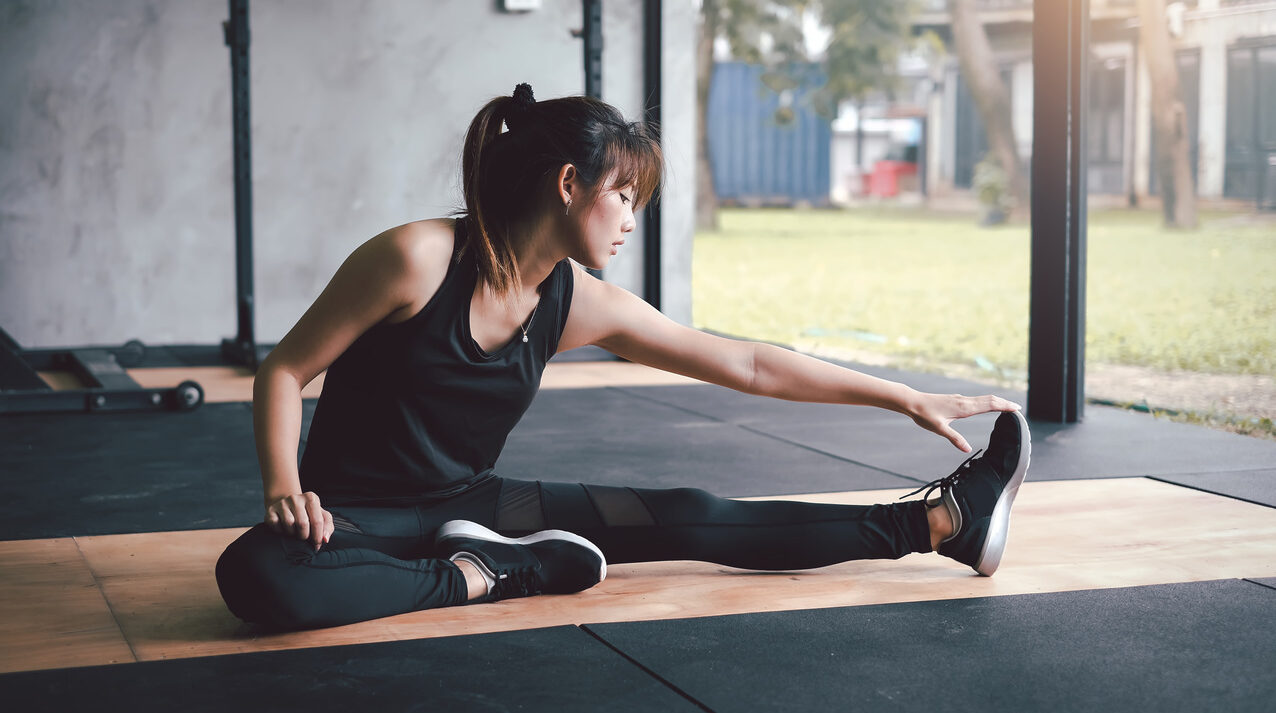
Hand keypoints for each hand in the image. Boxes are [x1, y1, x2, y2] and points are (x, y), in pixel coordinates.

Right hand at [265, 491, 333, 550]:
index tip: (317, 544)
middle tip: (304, 538)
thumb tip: (325, 539)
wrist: (288, 508)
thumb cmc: (309, 515)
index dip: (317, 536)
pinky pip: (276, 525)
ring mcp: (282, 503)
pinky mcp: (270, 510)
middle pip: (302, 523)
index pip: (317, 521)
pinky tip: (284, 530)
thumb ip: (328, 528)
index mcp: (311, 498)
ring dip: (292, 534)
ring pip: (289, 524)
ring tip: (294, 533)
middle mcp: (296, 498)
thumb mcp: (321, 518)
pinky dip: (280, 531)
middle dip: (304, 536)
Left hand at [906, 392, 1021, 451]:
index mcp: (964, 408)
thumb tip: (967, 449)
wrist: (913, 402)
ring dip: (996, 401)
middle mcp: (964, 401)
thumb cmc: (925, 415)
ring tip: (1006, 406)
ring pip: (983, 398)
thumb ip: (955, 439)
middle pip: (989, 400)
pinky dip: (986, 401)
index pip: (989, 405)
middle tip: (1017, 407)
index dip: (1003, 406)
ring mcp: (960, 399)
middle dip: (1004, 403)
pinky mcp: (956, 400)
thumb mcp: (940, 429)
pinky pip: (976, 399)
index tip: (1016, 408)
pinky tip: (986, 405)